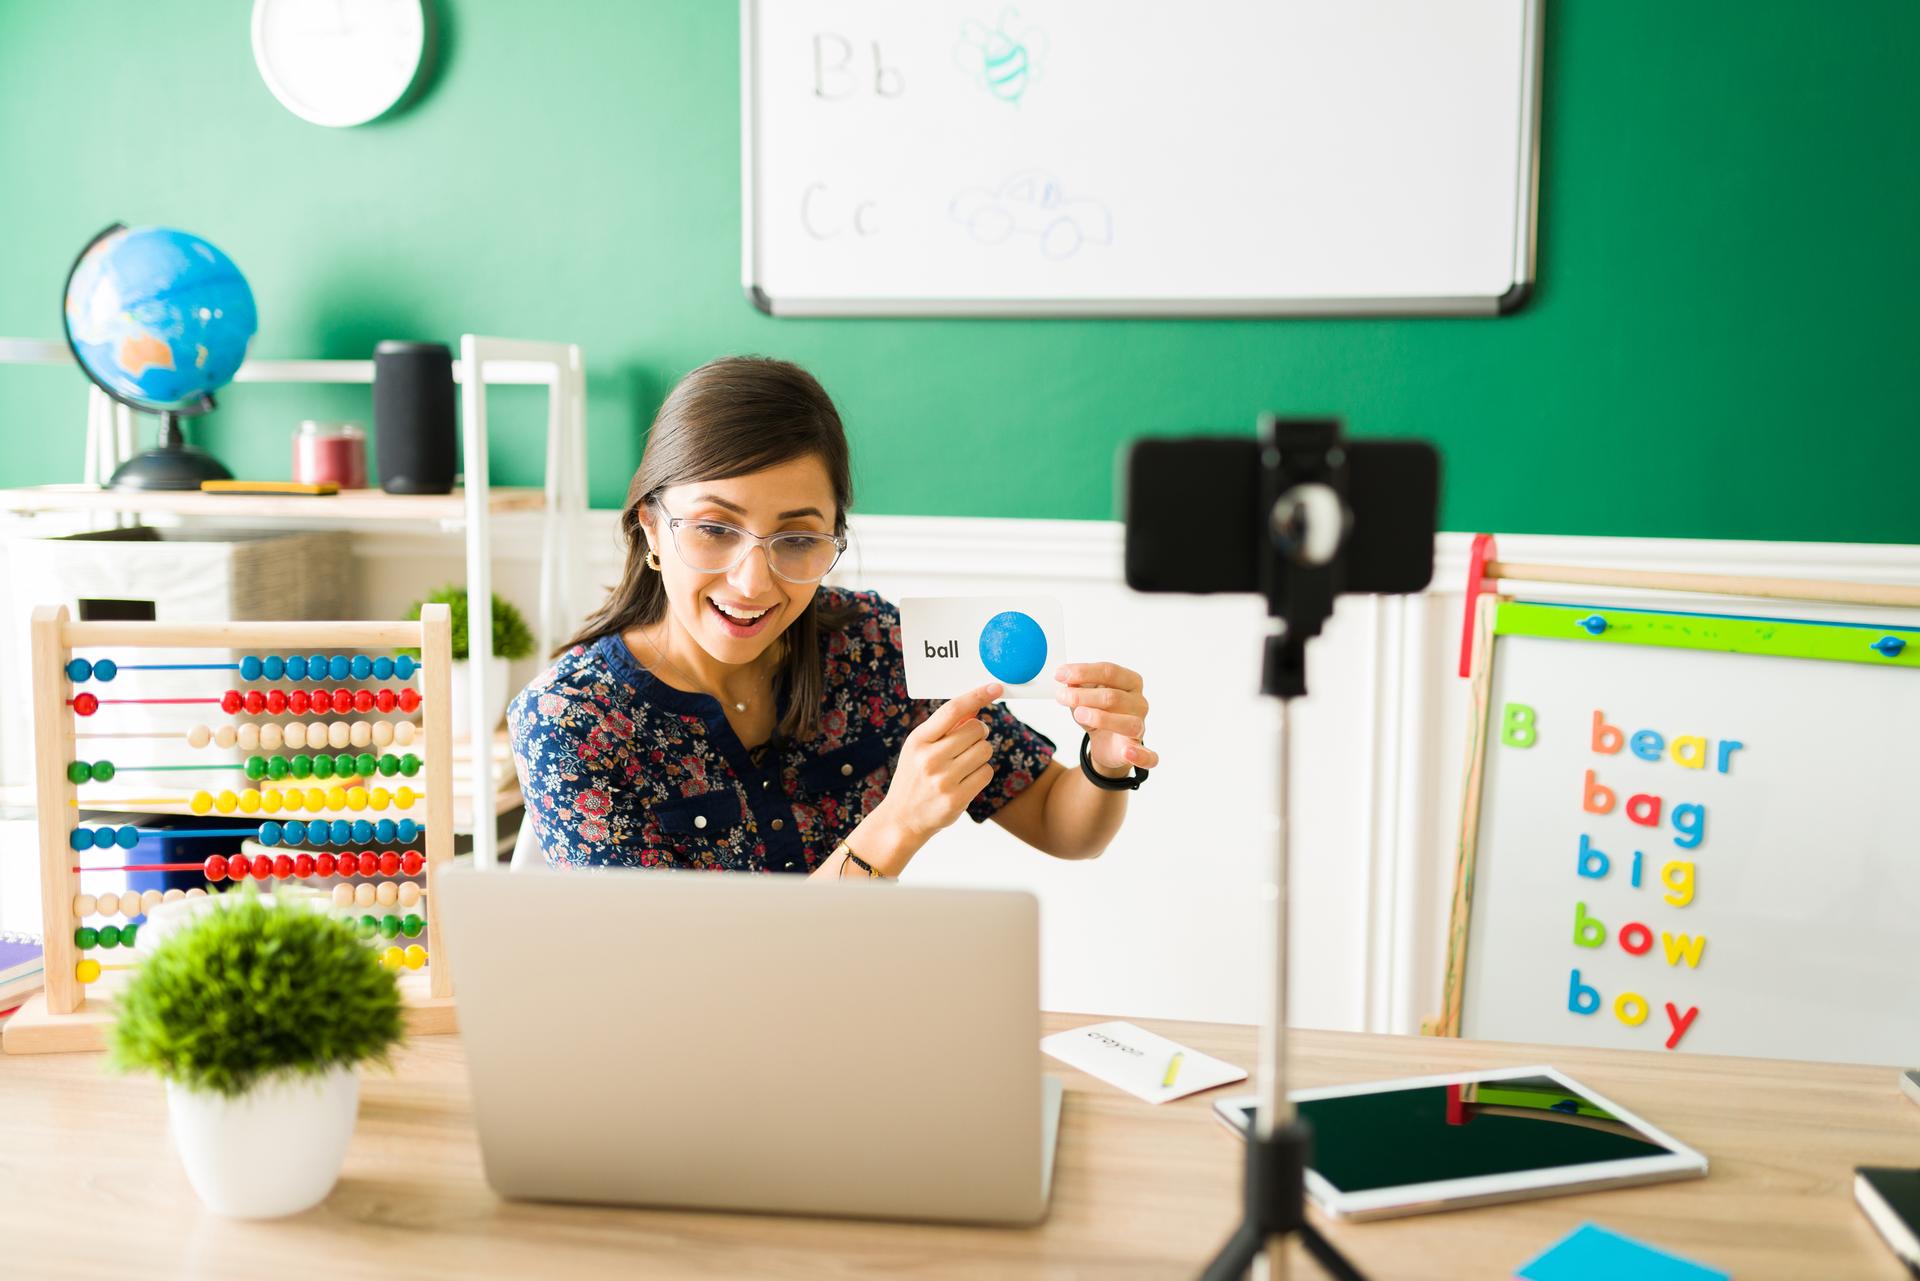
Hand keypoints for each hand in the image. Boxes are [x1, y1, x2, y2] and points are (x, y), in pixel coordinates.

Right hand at [880, 682, 1003, 844]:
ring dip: (981, 755)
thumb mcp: (919, 748)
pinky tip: (966, 780)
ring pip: (985, 750)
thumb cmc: (915, 777)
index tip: (996, 687)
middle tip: (970, 743)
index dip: (977, 696)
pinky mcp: (956, 798)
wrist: (902, 818)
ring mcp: (943, 779)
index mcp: (918, 740)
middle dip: (979, 734)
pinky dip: (982, 773)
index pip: (952, 710)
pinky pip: (986, 772)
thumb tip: (975, 707)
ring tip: (964, 765)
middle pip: (976, 729)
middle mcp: (929, 758)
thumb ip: (944, 729)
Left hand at [1055, 663, 1156, 776]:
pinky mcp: (1138, 750)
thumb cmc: (1099, 712)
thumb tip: (1067, 681)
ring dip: (1101, 718)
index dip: (1083, 672)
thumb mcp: (1085, 697)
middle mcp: (1139, 702)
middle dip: (1083, 695)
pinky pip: (1147, 756)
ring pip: (1127, 722)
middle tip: (1061, 696)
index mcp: (1130, 682)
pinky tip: (1128, 753)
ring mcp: (1141, 726)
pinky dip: (1140, 755)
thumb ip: (1078, 687)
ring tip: (1079, 714)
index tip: (1059, 674)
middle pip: (1113, 696)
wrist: (1107, 743)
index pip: (1109, 671)